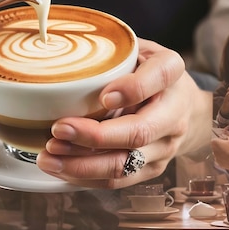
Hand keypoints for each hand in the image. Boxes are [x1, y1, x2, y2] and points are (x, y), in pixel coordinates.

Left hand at [36, 38, 211, 188]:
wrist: (180, 103)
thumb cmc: (144, 69)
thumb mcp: (134, 48)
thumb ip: (108, 51)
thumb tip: (55, 55)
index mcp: (171, 71)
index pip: (159, 77)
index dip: (133, 89)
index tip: (104, 96)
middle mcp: (174, 112)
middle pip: (138, 133)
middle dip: (94, 136)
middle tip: (58, 129)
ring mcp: (165, 146)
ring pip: (124, 164)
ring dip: (81, 163)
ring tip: (48, 155)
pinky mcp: (152, 169)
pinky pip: (117, 180)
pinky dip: (84, 176)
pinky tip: (59, 166)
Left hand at [211, 131, 228, 175]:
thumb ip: (227, 133)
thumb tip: (225, 130)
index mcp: (215, 143)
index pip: (217, 137)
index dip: (224, 138)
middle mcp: (213, 151)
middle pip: (219, 145)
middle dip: (227, 144)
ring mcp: (216, 158)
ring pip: (221, 151)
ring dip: (228, 150)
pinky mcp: (220, 164)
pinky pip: (222, 158)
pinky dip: (227, 157)